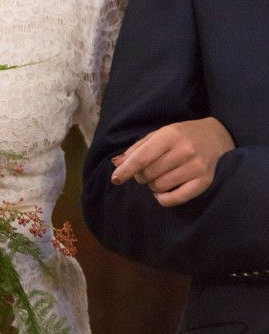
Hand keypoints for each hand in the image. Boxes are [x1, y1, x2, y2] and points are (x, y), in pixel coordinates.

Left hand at [110, 117, 234, 206]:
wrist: (218, 136)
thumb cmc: (183, 135)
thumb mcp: (160, 134)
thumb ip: (138, 149)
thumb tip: (117, 163)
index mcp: (170, 135)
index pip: (142, 157)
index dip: (126, 170)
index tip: (115, 179)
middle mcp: (184, 150)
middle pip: (149, 174)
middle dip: (141, 176)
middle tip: (147, 171)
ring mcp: (196, 167)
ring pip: (160, 187)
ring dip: (153, 186)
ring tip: (159, 177)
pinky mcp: (205, 181)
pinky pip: (176, 199)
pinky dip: (164, 199)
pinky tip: (163, 193)